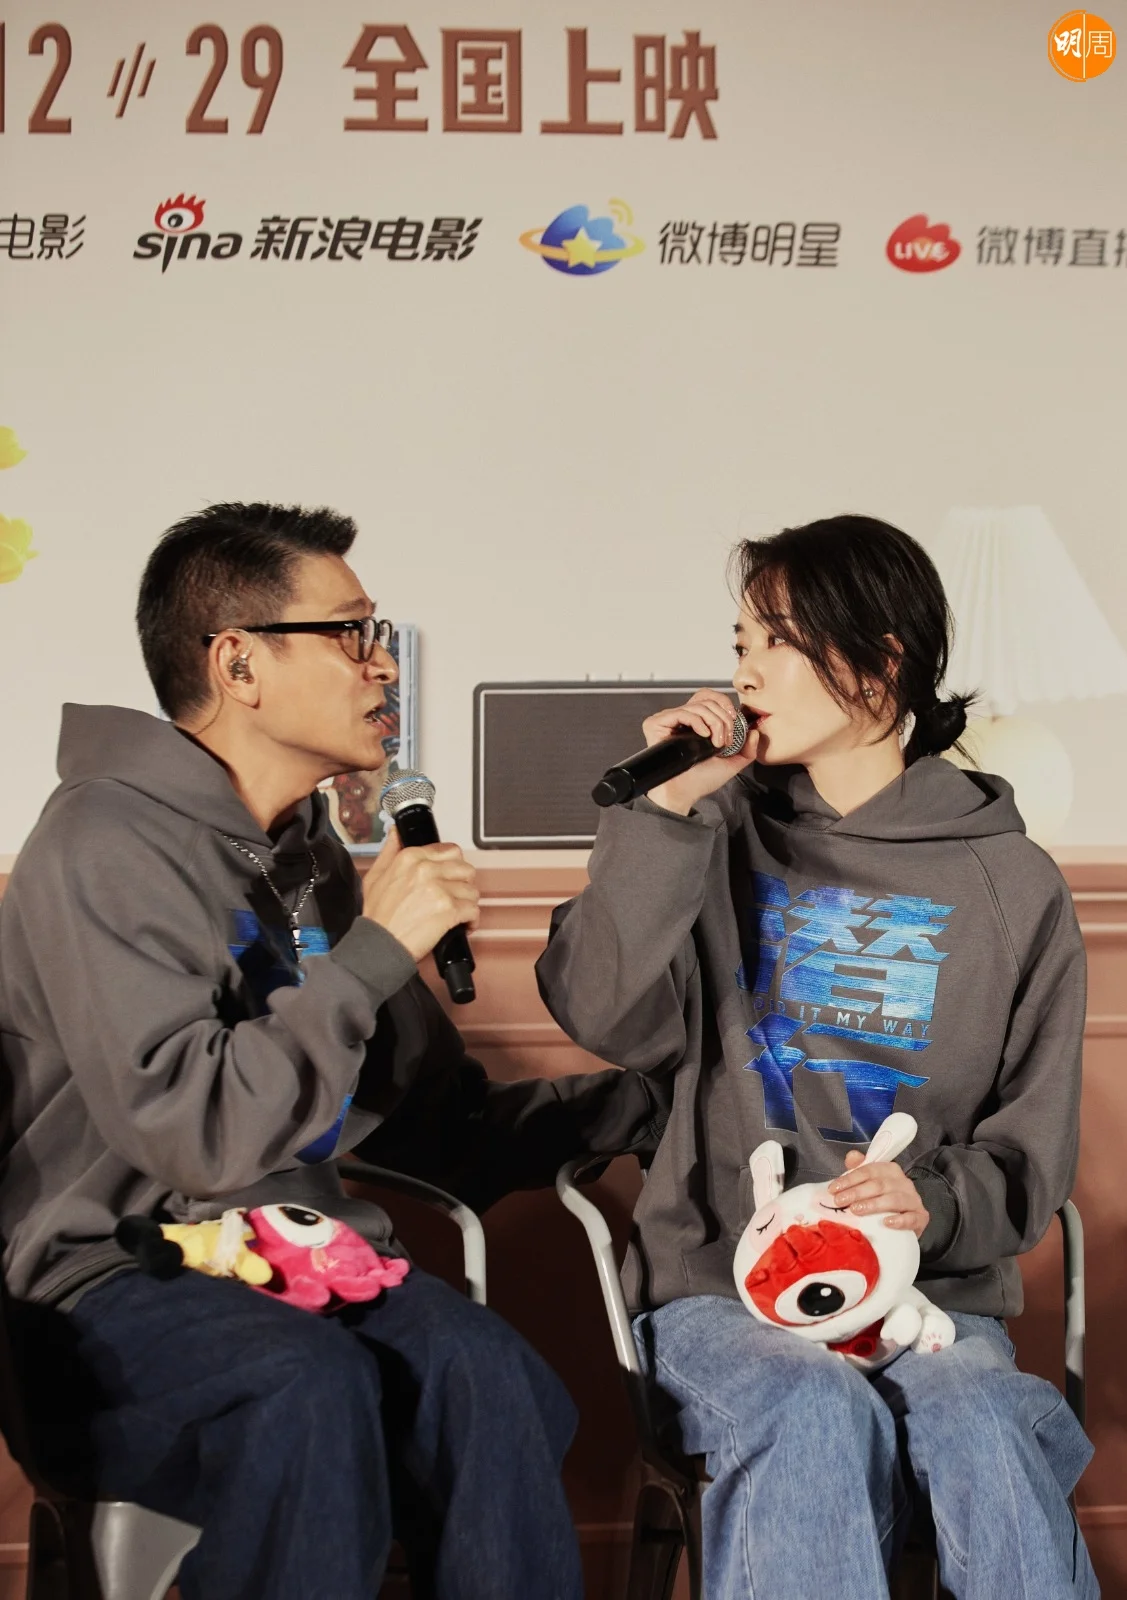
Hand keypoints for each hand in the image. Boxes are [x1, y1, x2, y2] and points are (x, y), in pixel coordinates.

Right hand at [360, 827, 479, 962]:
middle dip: (463, 884)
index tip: (449, 879)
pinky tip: (462, 925)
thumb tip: (396, 834)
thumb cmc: (378, 917)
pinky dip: (471, 920)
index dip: (452, 867)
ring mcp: (439, 888)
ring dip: (467, 903)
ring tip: (456, 913)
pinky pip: (473, 910)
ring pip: (472, 890)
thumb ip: (389, 852)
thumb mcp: (375, 877)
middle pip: (465, 869)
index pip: (450, 851)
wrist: (379, 945)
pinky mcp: (449, 909)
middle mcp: (426, 869)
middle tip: (455, 896)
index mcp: (411, 857)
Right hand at [643, 689, 758, 814]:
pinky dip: (698, 722)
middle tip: (725, 739)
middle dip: (723, 718)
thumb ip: (747, 749)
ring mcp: (668, 720)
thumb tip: (755, 732)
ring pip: (697, 705)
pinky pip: (682, 712)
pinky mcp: (656, 724)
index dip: (724, 704)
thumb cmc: (701, 781)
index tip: (733, 722)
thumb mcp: (731, 763)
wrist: (684, 793)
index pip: (710, 698)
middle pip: (706, 699)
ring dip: (714, 723)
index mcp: (697, 723)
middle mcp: (682, 719)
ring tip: (715, 743)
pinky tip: (703, 736)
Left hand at [827, 1153, 929, 1237]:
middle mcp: (903, 1182)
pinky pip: (912, 1218)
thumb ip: (859, 1169)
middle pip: (879, 1184)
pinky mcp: (921, 1217)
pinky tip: (886, 1223)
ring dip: (873, 1204)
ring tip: (856, 1210)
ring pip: (894, 1199)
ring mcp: (914, 1199)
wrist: (906, 1222)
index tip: (833, 1189)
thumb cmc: (883, 1201)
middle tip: (839, 1201)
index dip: (849, 1179)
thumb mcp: (869, 1185)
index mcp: (890, 1170)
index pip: (868, 1170)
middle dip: (857, 1192)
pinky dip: (899, 1220)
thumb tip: (851, 1156)